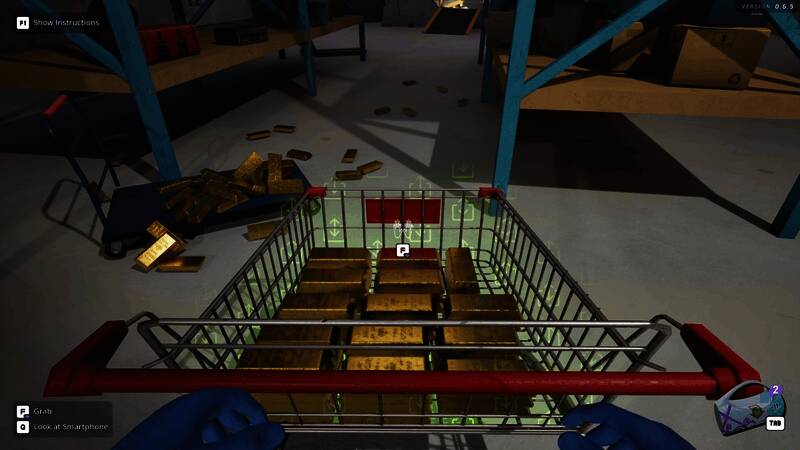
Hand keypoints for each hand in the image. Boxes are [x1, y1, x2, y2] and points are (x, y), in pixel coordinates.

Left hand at [113, 388, 284, 449]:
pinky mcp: (158, 441)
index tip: (267, 433)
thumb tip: (276, 432)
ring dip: (225, 437)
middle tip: (254, 446)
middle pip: (222, 409)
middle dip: (242, 427)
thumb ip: (245, 444)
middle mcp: (179, 411)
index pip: (235, 395)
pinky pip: (190, 436)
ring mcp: (166, 427)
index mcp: (193, 406)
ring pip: (206, 424)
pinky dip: (207, 443)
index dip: (255, 413)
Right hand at [558, 403, 693, 449]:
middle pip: (616, 428)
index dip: (583, 414)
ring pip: (627, 443)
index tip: (565, 423)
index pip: (609, 411)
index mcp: (650, 431)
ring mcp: (663, 449)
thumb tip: (567, 439)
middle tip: (576, 447)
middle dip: (593, 438)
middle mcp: (657, 438)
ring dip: (607, 449)